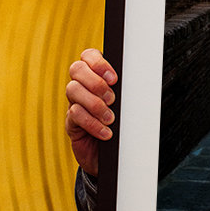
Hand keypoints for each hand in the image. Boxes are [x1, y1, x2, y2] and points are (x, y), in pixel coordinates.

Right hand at [65, 49, 117, 175]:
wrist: (114, 155)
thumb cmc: (123, 124)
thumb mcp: (127, 104)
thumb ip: (127, 90)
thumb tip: (138, 79)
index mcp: (97, 75)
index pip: (88, 55)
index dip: (98, 62)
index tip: (114, 78)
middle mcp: (82, 86)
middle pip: (77, 69)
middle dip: (96, 82)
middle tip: (112, 99)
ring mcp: (74, 103)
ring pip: (73, 90)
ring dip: (95, 104)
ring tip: (110, 118)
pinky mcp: (71, 122)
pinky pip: (75, 114)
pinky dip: (92, 123)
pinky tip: (106, 132)